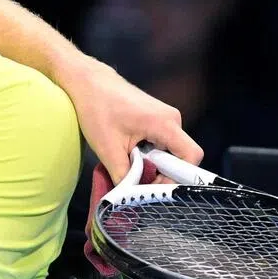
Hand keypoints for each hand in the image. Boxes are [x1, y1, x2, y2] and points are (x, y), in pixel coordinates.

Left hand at [61, 58, 202, 183]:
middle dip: (160, 172)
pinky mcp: (156, 117)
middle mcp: (171, 119)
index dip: (177, 177)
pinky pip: (161, 143)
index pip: (191, 157)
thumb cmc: (96, 108)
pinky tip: (127, 152)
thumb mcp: (107, 149)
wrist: (87, 81)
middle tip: (136, 179)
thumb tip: (131, 197)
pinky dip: (147, 152)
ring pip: (168, 151)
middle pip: (179, 157)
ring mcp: (165, 117)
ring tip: (127, 163)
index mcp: (165, 124)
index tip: (154, 185)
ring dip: (151, 162)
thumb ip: (124, 176)